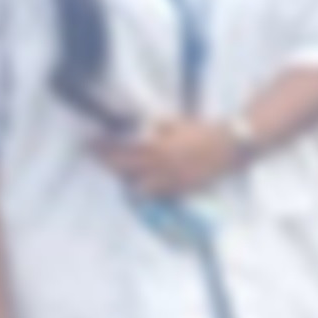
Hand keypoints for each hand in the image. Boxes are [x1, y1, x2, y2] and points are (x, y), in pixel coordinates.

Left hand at [100, 113, 238, 202]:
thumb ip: (157, 127)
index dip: (102, 148)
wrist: (229, 146)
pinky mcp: (183, 190)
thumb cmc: (204, 131)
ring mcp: (171, 181)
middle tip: (94, 157)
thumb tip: (144, 129)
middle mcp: (160, 167)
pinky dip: (147, 191)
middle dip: (106, 163)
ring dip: (126, 180)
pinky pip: (158, 194)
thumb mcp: (177, 123)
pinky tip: (142, 186)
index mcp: (157, 148)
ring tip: (119, 174)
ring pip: (138, 187)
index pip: (121, 150)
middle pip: (124, 170)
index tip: (88, 144)